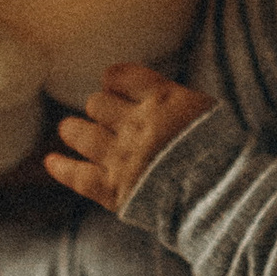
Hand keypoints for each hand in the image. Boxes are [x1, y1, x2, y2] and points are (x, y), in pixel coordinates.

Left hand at [48, 62, 213, 210]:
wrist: (225, 198)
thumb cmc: (223, 154)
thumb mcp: (206, 110)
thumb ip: (174, 99)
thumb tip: (152, 92)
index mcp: (162, 99)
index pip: (121, 77)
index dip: (113, 80)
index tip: (112, 86)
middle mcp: (136, 123)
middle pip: (97, 103)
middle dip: (98, 109)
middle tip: (101, 117)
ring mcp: (121, 157)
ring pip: (80, 132)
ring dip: (73, 130)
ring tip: (69, 130)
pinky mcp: (113, 189)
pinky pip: (76, 175)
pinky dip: (61, 167)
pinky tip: (50, 161)